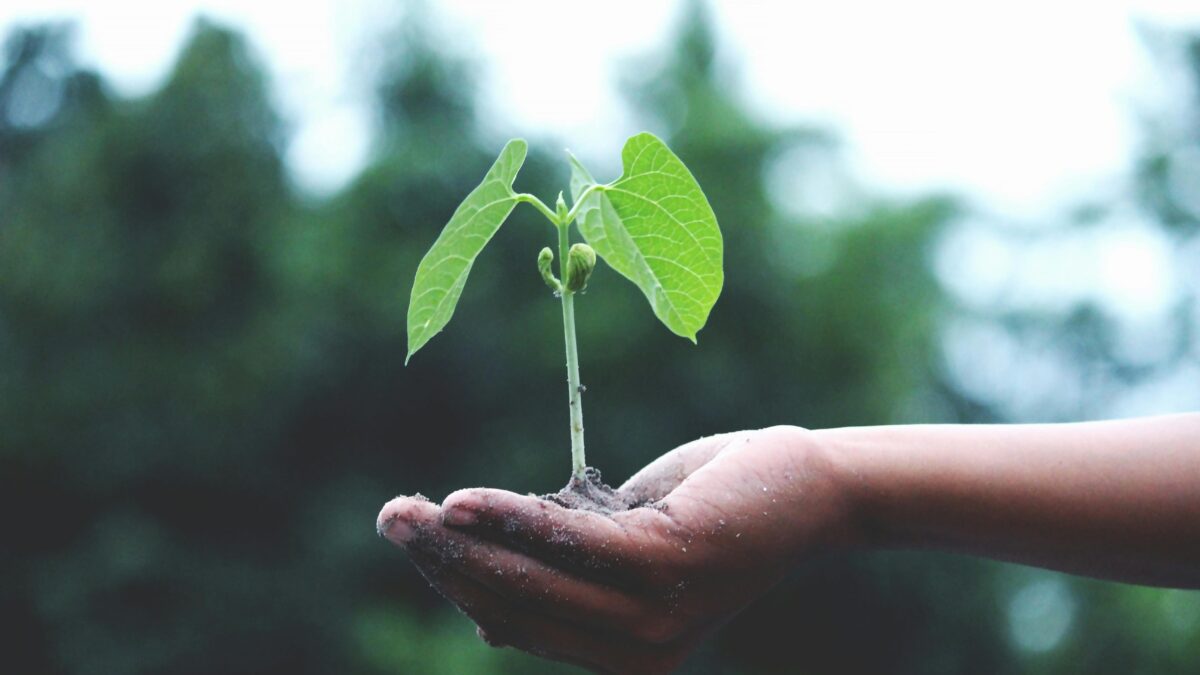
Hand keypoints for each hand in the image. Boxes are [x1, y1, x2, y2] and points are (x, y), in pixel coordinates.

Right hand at [376, 426, 853, 673]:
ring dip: (461, 543)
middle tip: (390, 518)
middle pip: (513, 606)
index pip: (517, 622)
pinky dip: (512, 519)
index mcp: (622, 656)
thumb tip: (484, 616)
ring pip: (531, 580)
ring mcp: (652, 618)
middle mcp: (636, 654)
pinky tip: (464, 501)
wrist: (806, 486)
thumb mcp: (625, 546)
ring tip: (409, 511)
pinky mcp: (666, 567)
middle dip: (443, 563)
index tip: (413, 536)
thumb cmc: (711, 508)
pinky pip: (568, 543)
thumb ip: (565, 574)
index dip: (457, 582)